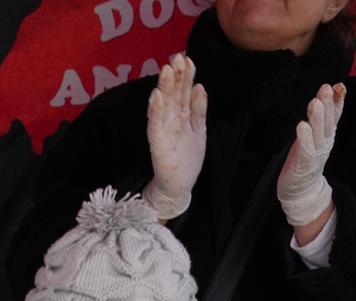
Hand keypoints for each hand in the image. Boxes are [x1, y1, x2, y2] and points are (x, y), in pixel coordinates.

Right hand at [143, 54, 207, 220]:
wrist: (178, 188)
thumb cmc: (186, 161)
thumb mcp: (198, 130)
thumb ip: (198, 109)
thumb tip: (200, 86)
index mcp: (181, 117)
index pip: (183, 92)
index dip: (186, 76)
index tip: (188, 58)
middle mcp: (170, 122)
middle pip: (173, 95)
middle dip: (175, 76)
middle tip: (176, 57)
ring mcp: (163, 133)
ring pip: (164, 106)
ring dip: (164, 87)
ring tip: (166, 70)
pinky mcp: (158, 146)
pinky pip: (155, 126)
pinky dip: (155, 111)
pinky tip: (156, 97)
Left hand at [279, 83, 346, 230]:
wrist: (302, 190)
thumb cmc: (306, 158)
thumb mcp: (317, 135)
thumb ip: (323, 116)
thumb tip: (330, 91)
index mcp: (327, 134)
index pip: (335, 114)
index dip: (338, 100)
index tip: (339, 86)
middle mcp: (324, 142)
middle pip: (327, 121)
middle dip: (327, 104)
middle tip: (326, 89)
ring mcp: (315, 153)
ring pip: (317, 133)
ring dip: (316, 117)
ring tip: (314, 102)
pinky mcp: (304, 165)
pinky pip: (305, 149)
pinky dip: (304, 138)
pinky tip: (302, 126)